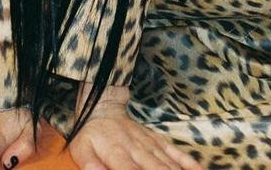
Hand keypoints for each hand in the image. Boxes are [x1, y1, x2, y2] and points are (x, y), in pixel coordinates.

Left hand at [69, 90, 202, 169]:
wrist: (105, 107)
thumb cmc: (91, 134)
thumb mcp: (81, 148)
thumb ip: (89, 164)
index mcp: (117, 152)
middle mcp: (138, 148)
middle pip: (155, 169)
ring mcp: (151, 144)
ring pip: (168, 164)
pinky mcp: (159, 141)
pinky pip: (177, 153)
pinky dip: (189, 163)